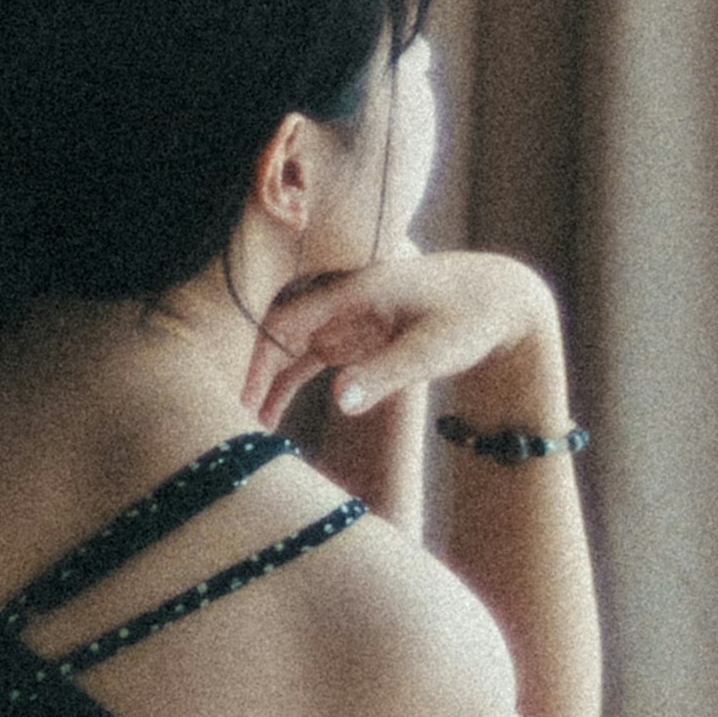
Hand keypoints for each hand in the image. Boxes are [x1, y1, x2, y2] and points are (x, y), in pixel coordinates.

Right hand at [240, 245, 559, 430]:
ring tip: (231, 427)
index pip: (282, 319)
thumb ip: (385, 374)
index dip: (250, 354)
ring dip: (258, 384)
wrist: (503, 301)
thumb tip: (340, 402)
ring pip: (281, 350)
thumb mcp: (432, 350)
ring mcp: (340, 317)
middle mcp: (336, 298)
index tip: (226, 389)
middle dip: (241, 370)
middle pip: (270, 332)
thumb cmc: (471, 319)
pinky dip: (282, 387)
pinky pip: (303, 362)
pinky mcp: (349, 336)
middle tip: (214, 415)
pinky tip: (264, 421)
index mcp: (351, 289)